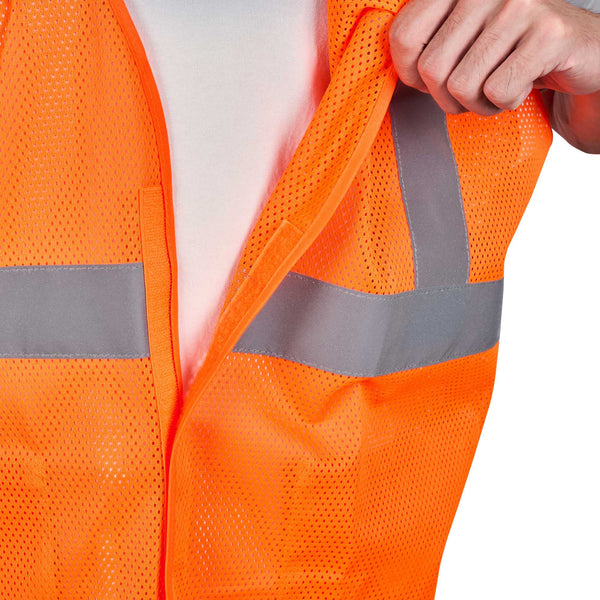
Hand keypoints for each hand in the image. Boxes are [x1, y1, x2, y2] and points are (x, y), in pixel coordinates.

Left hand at [388, 0, 599, 117]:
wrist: (579, 52)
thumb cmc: (510, 52)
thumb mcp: (462, 40)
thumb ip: (426, 46)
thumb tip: (394, 73)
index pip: (403, 36)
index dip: (410, 74)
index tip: (431, 81)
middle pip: (431, 69)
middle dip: (449, 97)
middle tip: (475, 88)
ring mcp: (520, 5)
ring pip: (462, 85)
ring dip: (479, 103)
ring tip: (500, 84)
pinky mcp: (548, 33)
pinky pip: (498, 92)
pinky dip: (506, 103)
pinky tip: (523, 84)